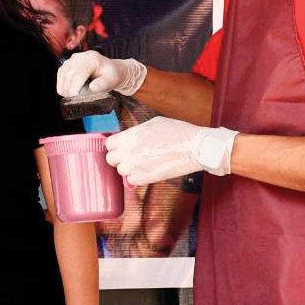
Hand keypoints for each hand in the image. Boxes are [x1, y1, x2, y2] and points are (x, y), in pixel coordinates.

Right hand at [56, 50, 147, 97]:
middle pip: (69, 75)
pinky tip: (71, 91)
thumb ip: (104, 84)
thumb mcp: (112, 80)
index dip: (75, 87)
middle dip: (70, 90)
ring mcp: (71, 60)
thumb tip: (92, 88)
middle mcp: (80, 57)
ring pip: (62, 76)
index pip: (79, 73)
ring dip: (65, 89)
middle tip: (76, 99)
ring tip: (74, 96)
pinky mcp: (66, 65)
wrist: (110, 71)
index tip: (76, 97)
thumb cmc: (111, 76)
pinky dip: (63, 86)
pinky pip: (60, 77)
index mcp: (92, 58)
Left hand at [105, 116, 236, 185]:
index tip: (121, 148)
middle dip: (119, 158)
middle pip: (110, 159)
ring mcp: (135, 166)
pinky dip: (137, 178)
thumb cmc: (179, 132)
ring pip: (121, 171)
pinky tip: (147, 172)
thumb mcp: (154, 123)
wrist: (195, 147)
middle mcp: (128, 151)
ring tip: (143, 164)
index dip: (115, 146)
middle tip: (131, 157)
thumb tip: (130, 137)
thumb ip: (137, 131)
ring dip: (129, 169)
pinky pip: (131, 181)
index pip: (108, 144)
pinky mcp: (144, 178)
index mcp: (130, 136)